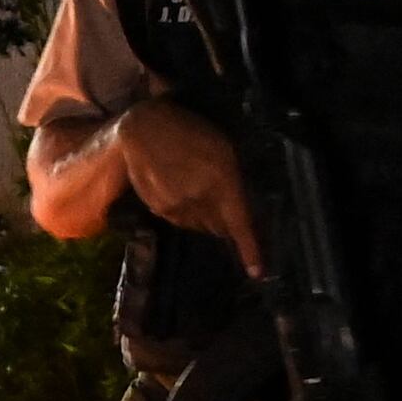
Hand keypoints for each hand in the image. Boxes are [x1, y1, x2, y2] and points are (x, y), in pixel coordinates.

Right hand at [115, 99, 257, 270]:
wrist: (144, 128)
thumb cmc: (190, 132)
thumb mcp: (223, 150)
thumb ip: (232, 180)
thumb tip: (237, 210)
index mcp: (221, 183)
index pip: (239, 224)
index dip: (250, 250)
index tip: (257, 272)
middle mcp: (199, 200)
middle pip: (219, 228)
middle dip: (225, 222)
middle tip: (222, 203)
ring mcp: (176, 207)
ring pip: (199, 226)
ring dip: (204, 217)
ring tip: (196, 189)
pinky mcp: (159, 209)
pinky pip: (180, 220)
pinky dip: (186, 212)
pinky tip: (180, 190)